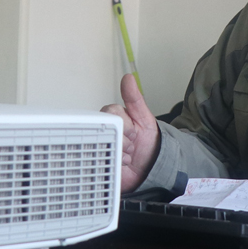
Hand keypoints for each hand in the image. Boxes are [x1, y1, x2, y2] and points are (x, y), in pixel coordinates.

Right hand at [101, 74, 160, 192]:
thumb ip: (135, 99)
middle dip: (124, 140)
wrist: (150, 170)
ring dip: (120, 153)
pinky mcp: (98, 163)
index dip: (125, 124)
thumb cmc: (148, 145)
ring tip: (128, 156)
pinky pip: (97, 160)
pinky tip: (121, 164)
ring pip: (101, 144)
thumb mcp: (145, 120)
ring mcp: (100, 146)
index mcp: (113, 119)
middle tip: (133, 146)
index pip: (111, 112)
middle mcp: (104, 131)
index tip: (135, 133)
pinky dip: (113, 163)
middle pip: (105, 128)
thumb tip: (128, 78)